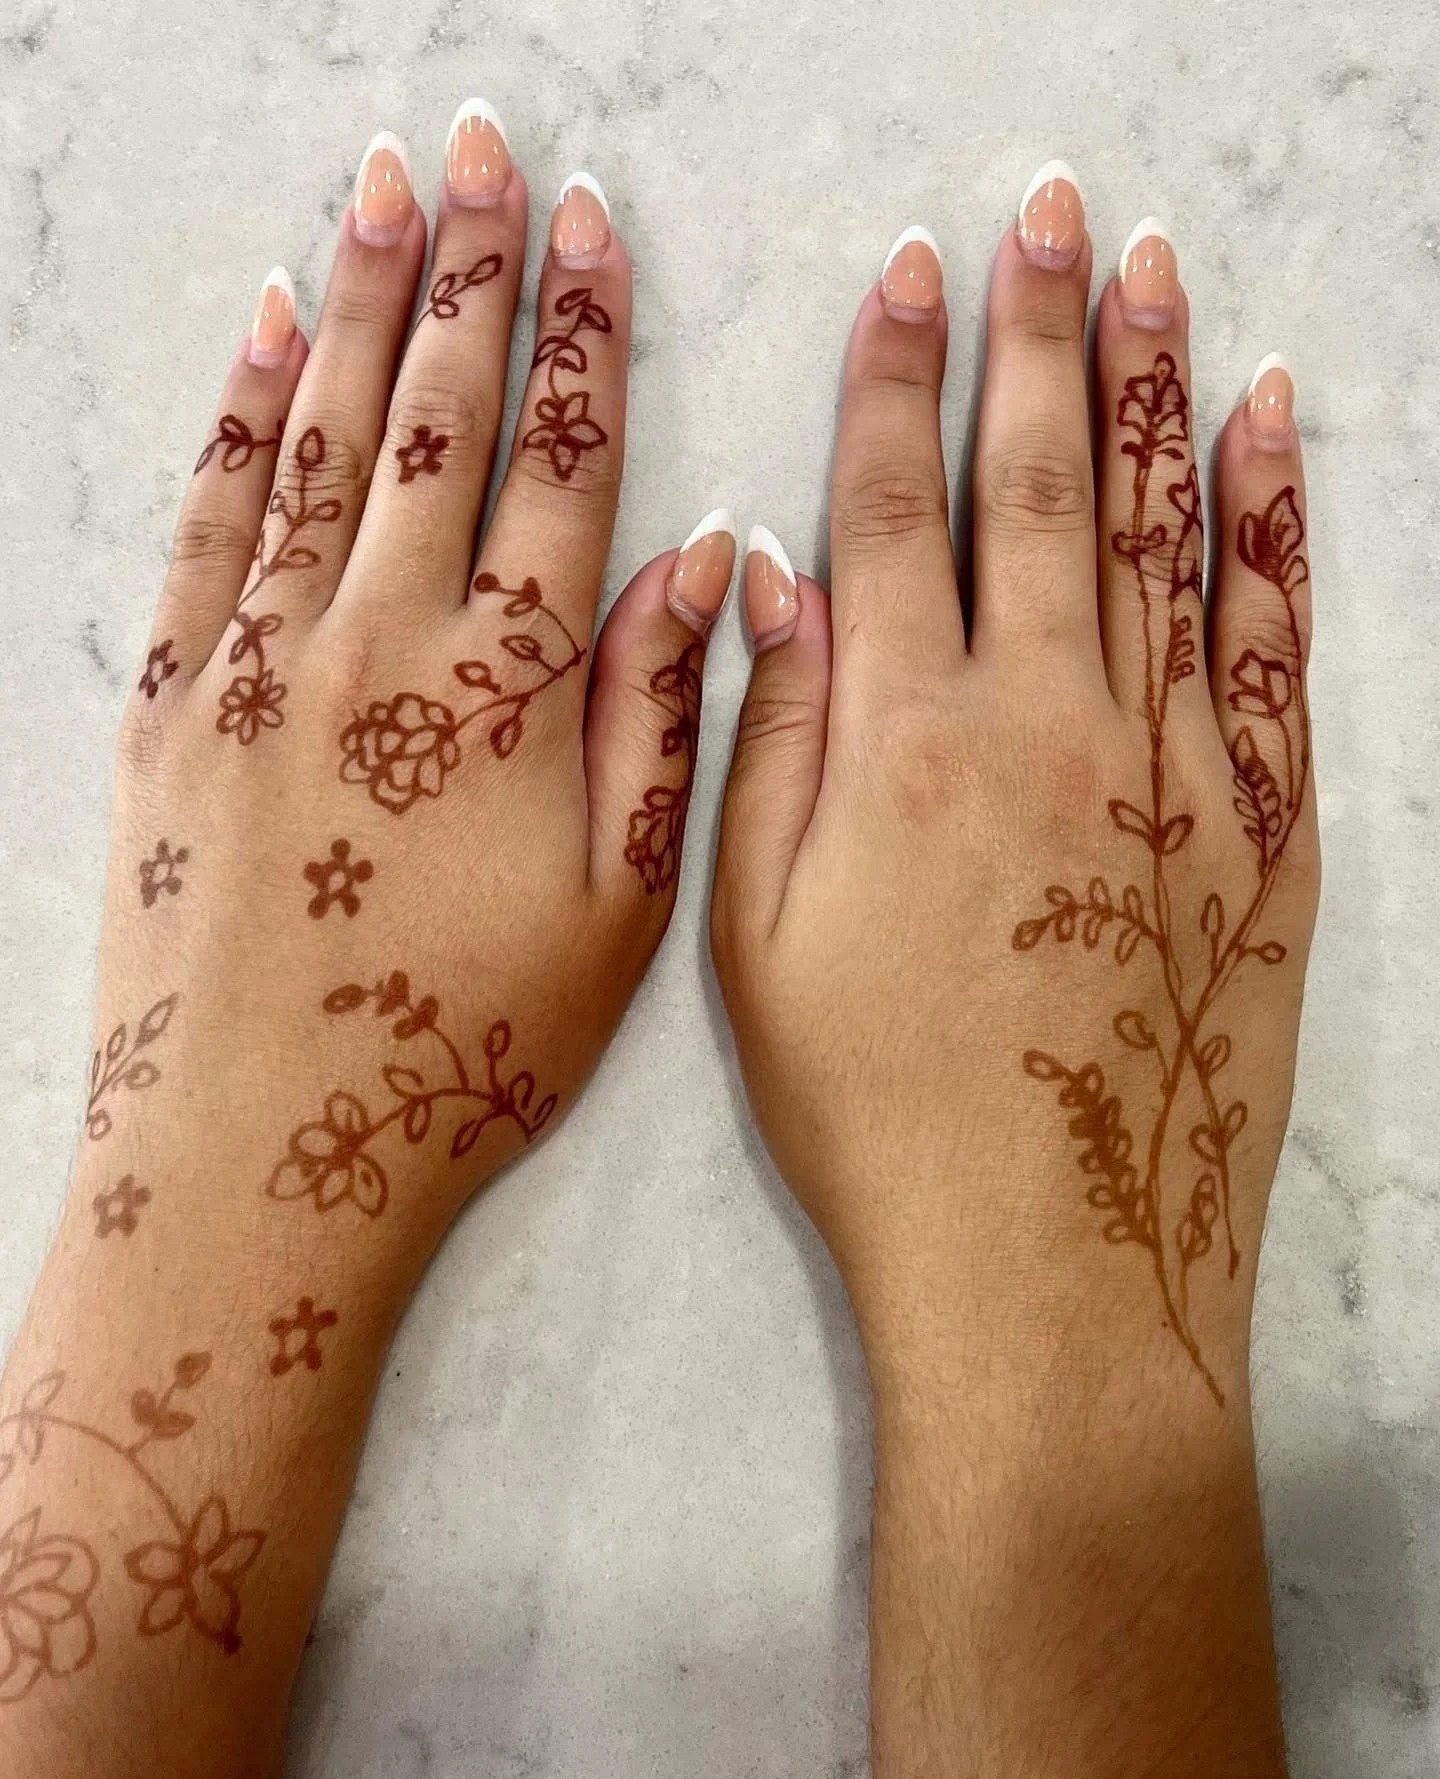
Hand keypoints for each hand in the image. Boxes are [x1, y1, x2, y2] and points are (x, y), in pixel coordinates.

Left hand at [0, 119, 733, 1778]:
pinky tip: (267, 337)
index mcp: (507, 688)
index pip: (560, 463)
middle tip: (481, 147)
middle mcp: (381, 640)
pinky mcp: (170, 705)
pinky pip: (208, 523)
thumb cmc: (462, 1054)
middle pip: (434, 415)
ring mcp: (259, 661)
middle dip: (467, 268)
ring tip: (383, 185)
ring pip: (319, 439)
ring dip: (359, 302)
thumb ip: (661, 721)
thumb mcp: (620, 912)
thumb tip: (706, 562)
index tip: (589, 224)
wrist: (257, 1161)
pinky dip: (239, 417)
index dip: (579, 334)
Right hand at [711, 181, 1312, 1778]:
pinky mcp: (1260, 829)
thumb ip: (769, 742)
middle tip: (1046, 216)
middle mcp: (1045, 718)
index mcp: (907, 739)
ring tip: (1148, 273)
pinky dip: (1270, 525)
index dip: (892, 385)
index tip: (905, 280)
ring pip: (1164, 534)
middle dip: (1035, 337)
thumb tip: (778, 583)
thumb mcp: (757, 939)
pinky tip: (1263, 429)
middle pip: (1041, 484)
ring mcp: (1170, 765)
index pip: (893, 511)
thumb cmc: (874, 1114)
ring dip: (1151, 391)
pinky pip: (1272, 643)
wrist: (1047, 1263)